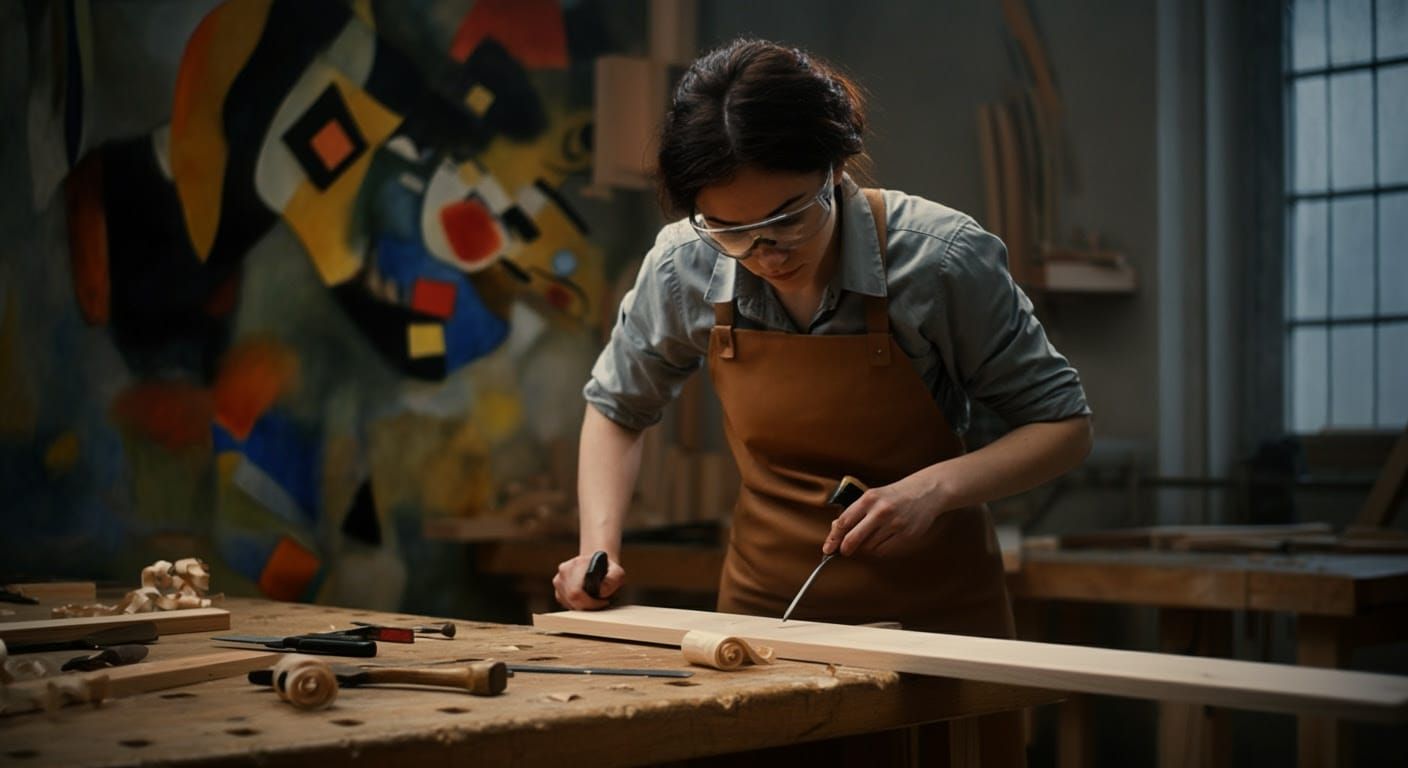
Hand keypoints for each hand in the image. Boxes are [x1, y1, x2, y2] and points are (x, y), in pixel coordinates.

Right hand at [552, 553, 624, 609]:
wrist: (598, 565)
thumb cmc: (608, 570)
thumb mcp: (617, 573)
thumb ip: (613, 580)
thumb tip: (601, 591)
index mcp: (577, 563)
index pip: (576, 591)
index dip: (590, 602)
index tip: (603, 602)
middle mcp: (564, 570)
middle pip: (571, 598)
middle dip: (587, 606)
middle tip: (600, 603)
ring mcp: (558, 580)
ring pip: (568, 603)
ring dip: (582, 606)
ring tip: (594, 599)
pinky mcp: (558, 590)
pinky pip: (566, 604)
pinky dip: (577, 606)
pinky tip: (586, 599)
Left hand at [822, 475, 942, 557]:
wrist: (926, 492)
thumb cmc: (895, 495)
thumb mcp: (873, 496)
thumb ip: (855, 512)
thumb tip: (836, 529)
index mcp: (870, 499)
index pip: (845, 521)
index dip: (834, 537)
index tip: (828, 547)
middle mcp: (881, 511)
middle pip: (854, 538)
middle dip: (845, 548)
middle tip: (844, 551)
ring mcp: (895, 524)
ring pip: (870, 547)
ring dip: (866, 547)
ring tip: (873, 536)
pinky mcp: (906, 535)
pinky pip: (885, 551)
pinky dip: (880, 549)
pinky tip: (884, 540)